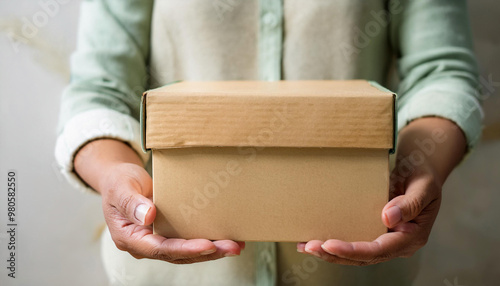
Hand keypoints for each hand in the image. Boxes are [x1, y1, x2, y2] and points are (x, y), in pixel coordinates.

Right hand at [75, 139, 243, 263]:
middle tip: (232, 247)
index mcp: (130, 238)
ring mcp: (157, 240)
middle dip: (207, 253)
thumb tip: (149, 216)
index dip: (184, 249)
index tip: (208, 245)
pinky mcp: (168, 233)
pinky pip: (188, 241)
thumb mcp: (121, 188)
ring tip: (236, 245)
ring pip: (186, 252)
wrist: (119, 181)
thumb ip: (132, 203)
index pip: (160, 249)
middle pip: (178, 254)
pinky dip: (208, 240)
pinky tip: (227, 237)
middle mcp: (145, 244)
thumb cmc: (118, 183)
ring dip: (212, 250)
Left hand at [297, 117, 466, 264]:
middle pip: (364, 258)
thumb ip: (409, 204)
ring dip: (330, 252)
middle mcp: (398, 243)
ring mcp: (386, 240)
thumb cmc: (423, 175)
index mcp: (412, 236)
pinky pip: (354, 242)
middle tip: (310, 246)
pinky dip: (334, 243)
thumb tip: (388, 219)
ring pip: (356, 255)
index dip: (353, 250)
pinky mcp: (375, 232)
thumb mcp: (423, 186)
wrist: (420, 168)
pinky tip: (314, 240)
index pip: (379, 250)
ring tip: (305, 246)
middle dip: (335, 254)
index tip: (330, 244)